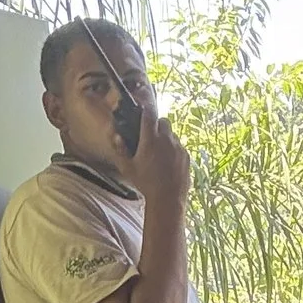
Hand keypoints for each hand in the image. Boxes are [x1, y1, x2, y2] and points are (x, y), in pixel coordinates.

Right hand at [119, 89, 191, 207]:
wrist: (169, 198)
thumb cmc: (146, 183)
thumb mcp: (127, 168)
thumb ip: (119, 149)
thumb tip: (115, 135)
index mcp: (150, 140)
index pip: (148, 114)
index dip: (144, 106)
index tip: (142, 104)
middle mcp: (166, 140)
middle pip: (162, 121)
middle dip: (156, 125)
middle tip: (149, 136)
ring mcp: (178, 147)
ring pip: (172, 134)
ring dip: (165, 137)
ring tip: (158, 152)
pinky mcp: (186, 156)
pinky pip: (179, 146)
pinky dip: (173, 149)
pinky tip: (167, 162)